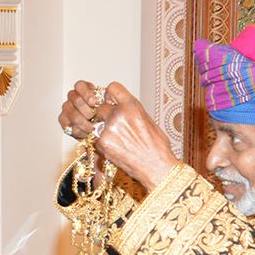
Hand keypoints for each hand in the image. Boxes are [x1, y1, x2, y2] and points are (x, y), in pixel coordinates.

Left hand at [58, 80, 179, 189]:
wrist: (156, 167)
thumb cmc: (157, 147)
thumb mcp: (147, 120)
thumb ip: (131, 111)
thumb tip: (122, 108)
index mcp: (131, 105)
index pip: (112, 88)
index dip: (110, 96)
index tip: (111, 102)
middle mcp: (118, 114)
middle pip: (101, 108)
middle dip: (105, 116)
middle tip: (115, 128)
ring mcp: (108, 129)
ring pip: (97, 125)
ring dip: (104, 131)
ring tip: (120, 142)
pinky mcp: (102, 143)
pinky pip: (97, 140)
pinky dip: (104, 145)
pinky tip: (117, 150)